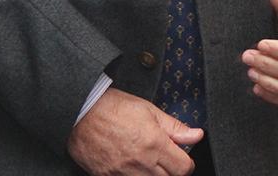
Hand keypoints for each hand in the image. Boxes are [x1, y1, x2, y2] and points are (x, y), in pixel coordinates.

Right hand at [66, 87, 201, 175]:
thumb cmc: (113, 107)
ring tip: (148, 161)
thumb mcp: (149, 110)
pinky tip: (132, 167)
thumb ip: (175, 127)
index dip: (187, 164)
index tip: (182, 157)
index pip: (184, 168)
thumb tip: (197, 135)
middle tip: (165, 158)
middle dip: (172, 170)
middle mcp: (140, 163)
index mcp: (154, 144)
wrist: (80, 113)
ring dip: (154, 175)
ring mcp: (122, 173)